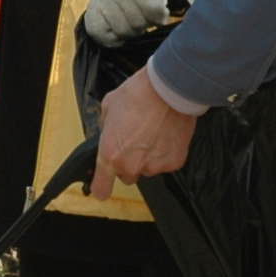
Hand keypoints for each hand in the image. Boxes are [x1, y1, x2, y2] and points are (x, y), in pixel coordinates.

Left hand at [82, 0, 192, 46]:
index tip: (123, 29)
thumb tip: (116, 43)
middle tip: (143, 11)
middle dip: (137, 27)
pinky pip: (156, 17)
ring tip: (151, 3)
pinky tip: (162, 2)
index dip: (113, 38)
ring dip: (151, 20)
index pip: (97, 31)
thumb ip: (111, 17)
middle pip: (124, 32)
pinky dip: (163, 15)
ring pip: (141, 25)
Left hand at [91, 68, 198, 199]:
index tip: (102, 186)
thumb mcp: (109, 107)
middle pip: (127, 176)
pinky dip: (166, 152)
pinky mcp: (174, 162)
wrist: (169, 88)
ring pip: (148, 169)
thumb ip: (106, 128)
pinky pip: (166, 163)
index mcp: (110, 154)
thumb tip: (109, 133)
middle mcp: (131, 165)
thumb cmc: (139, 94)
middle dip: (129, 162)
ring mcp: (154, 166)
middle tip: (135, 140)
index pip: (101, 188)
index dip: (101, 187)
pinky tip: (166, 134)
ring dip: (148, 157)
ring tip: (153, 132)